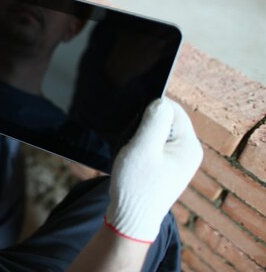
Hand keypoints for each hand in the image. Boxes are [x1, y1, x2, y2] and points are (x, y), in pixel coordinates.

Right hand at [105, 98, 202, 242]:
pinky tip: (134, 158)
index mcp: (189, 146)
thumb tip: (160, 101)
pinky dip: (142, 146)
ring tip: (132, 151)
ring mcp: (179, 160)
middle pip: (167, 119)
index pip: (174, 109)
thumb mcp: (142, 149)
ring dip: (142, 135)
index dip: (152, 107)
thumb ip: (154, 121)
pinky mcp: (167, 166)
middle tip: (131, 138)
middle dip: (146, 122)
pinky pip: (155, 144)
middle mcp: (189, 151)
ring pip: (159, 131)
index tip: (133, 118)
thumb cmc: (136, 185)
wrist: (131, 219)